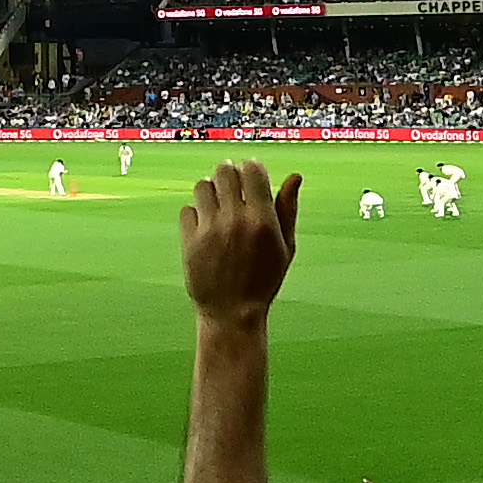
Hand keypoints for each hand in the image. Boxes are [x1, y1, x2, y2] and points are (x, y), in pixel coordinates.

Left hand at [181, 165, 302, 322]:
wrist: (232, 313)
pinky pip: (187, 209)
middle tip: (231, 188)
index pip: (252, 170)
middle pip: (224, 171)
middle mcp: (236, 220)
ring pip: (202, 185)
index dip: (251, 169)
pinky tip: (205, 227)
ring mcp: (210, 230)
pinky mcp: (190, 240)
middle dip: (229, 174)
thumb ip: (288, 209)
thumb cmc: (263, 280)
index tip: (251, 178)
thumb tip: (295, 176)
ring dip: (210, 191)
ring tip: (217, 207)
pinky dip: (195, 214)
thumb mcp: (285, 247)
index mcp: (262, 220)